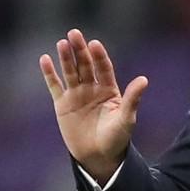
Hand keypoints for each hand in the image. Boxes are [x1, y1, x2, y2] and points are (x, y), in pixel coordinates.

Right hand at [39, 29, 147, 183]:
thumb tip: (144, 79)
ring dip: (66, 58)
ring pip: (70, 72)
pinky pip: (55, 86)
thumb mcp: (126, 118)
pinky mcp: (62, 104)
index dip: (99, 56)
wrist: (99, 157)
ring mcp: (77, 95)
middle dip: (80, 50)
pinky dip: (49, 74)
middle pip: (85, 65)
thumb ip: (132, 98)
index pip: (104, 68)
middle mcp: (93, 88)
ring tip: (61, 42)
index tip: (94, 44)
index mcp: (109, 89)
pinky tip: (45, 59)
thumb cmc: (117, 138)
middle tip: (74, 33)